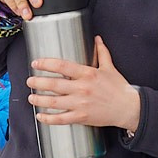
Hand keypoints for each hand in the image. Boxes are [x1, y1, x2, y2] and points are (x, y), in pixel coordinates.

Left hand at [26, 38, 140, 133]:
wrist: (128, 108)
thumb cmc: (119, 88)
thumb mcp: (110, 68)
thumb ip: (102, 52)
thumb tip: (97, 39)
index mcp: (88, 74)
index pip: (62, 66)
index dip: (46, 64)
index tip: (36, 63)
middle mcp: (82, 88)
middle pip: (54, 85)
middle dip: (38, 82)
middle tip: (29, 81)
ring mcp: (81, 104)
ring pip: (54, 102)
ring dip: (39, 100)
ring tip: (31, 98)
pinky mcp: (82, 117)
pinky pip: (61, 119)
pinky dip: (48, 118)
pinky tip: (40, 116)